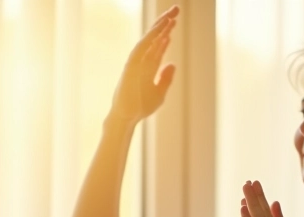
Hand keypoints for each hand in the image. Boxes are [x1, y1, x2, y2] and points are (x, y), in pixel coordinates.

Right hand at [109, 6, 178, 124]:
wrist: (126, 118)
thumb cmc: (140, 107)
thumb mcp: (159, 93)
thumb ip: (166, 79)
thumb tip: (172, 63)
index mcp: (148, 67)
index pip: (159, 46)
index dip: (167, 33)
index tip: (174, 21)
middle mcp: (142, 62)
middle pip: (155, 38)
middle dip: (165, 24)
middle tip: (176, 9)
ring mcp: (136, 63)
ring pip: (149, 40)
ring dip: (159, 27)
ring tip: (170, 16)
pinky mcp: (131, 66)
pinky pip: (142, 48)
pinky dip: (151, 38)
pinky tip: (160, 29)